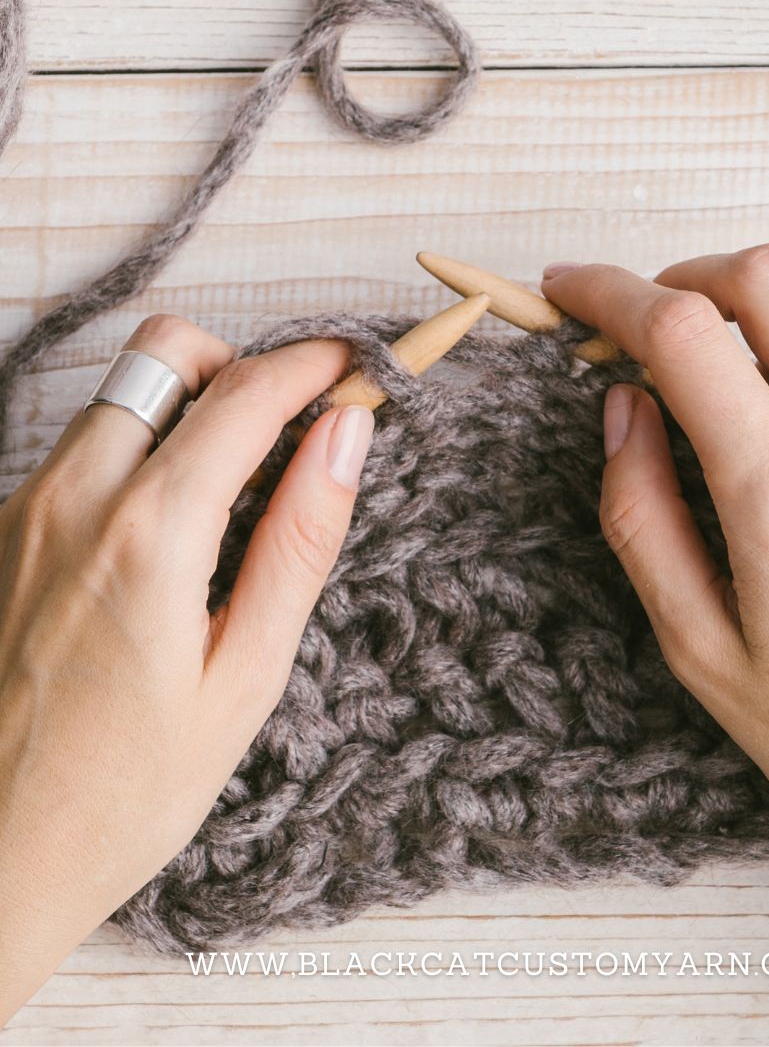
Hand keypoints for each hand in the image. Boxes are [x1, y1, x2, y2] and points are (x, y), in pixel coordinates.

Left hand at [0, 316, 373, 1021]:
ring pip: (117, 396)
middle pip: (166, 353)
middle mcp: (72, 498)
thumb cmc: (126, 793)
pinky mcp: (0, 532)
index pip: (245, 394)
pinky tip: (167, 533)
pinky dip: (136, 452)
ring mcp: (23, 510)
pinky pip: (79, 450)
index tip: (356, 366)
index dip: (313, 365)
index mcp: (147, 534)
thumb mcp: (244, 676)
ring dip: (185, 407)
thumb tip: (348, 435)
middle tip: (288, 426)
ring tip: (233, 488)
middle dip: (240, 364)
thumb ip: (298, 539)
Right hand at [543, 248, 768, 992]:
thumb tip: (623, 410)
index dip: (608, 291)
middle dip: (689, 276)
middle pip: (768, 277)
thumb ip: (642, 515)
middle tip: (651, 326)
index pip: (682, 329)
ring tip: (736, 421)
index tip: (569, 291)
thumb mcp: (701, 652)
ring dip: (763, 345)